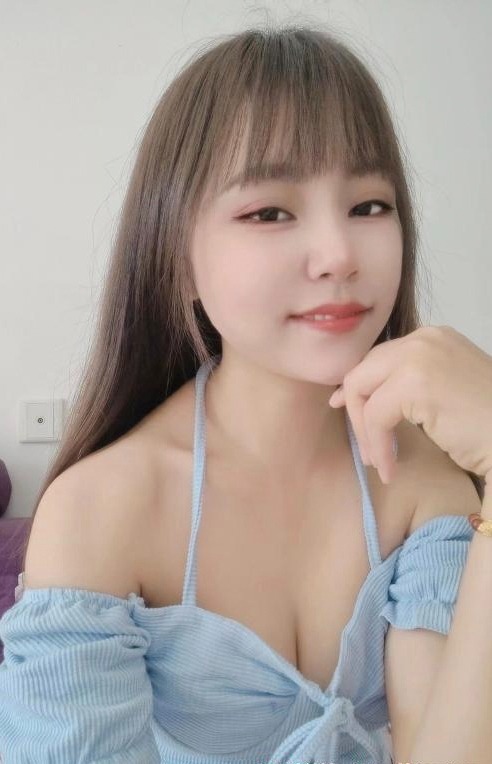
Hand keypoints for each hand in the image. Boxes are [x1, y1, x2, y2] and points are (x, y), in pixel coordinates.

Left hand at [328, 325, 491, 485]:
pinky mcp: (414, 383)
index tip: (349, 411)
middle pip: (364, 369)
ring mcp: (419, 356)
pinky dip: (377, 445)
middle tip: (366, 447)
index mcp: (434, 338)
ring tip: (380, 463)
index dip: (360, 387)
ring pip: (359, 390)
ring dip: (365, 433)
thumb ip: (411, 384)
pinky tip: (390, 467)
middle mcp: (425, 339)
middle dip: (355, 410)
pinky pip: (373, 415)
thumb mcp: (444, 393)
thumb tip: (363, 392)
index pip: (379, 358)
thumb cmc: (487, 426)